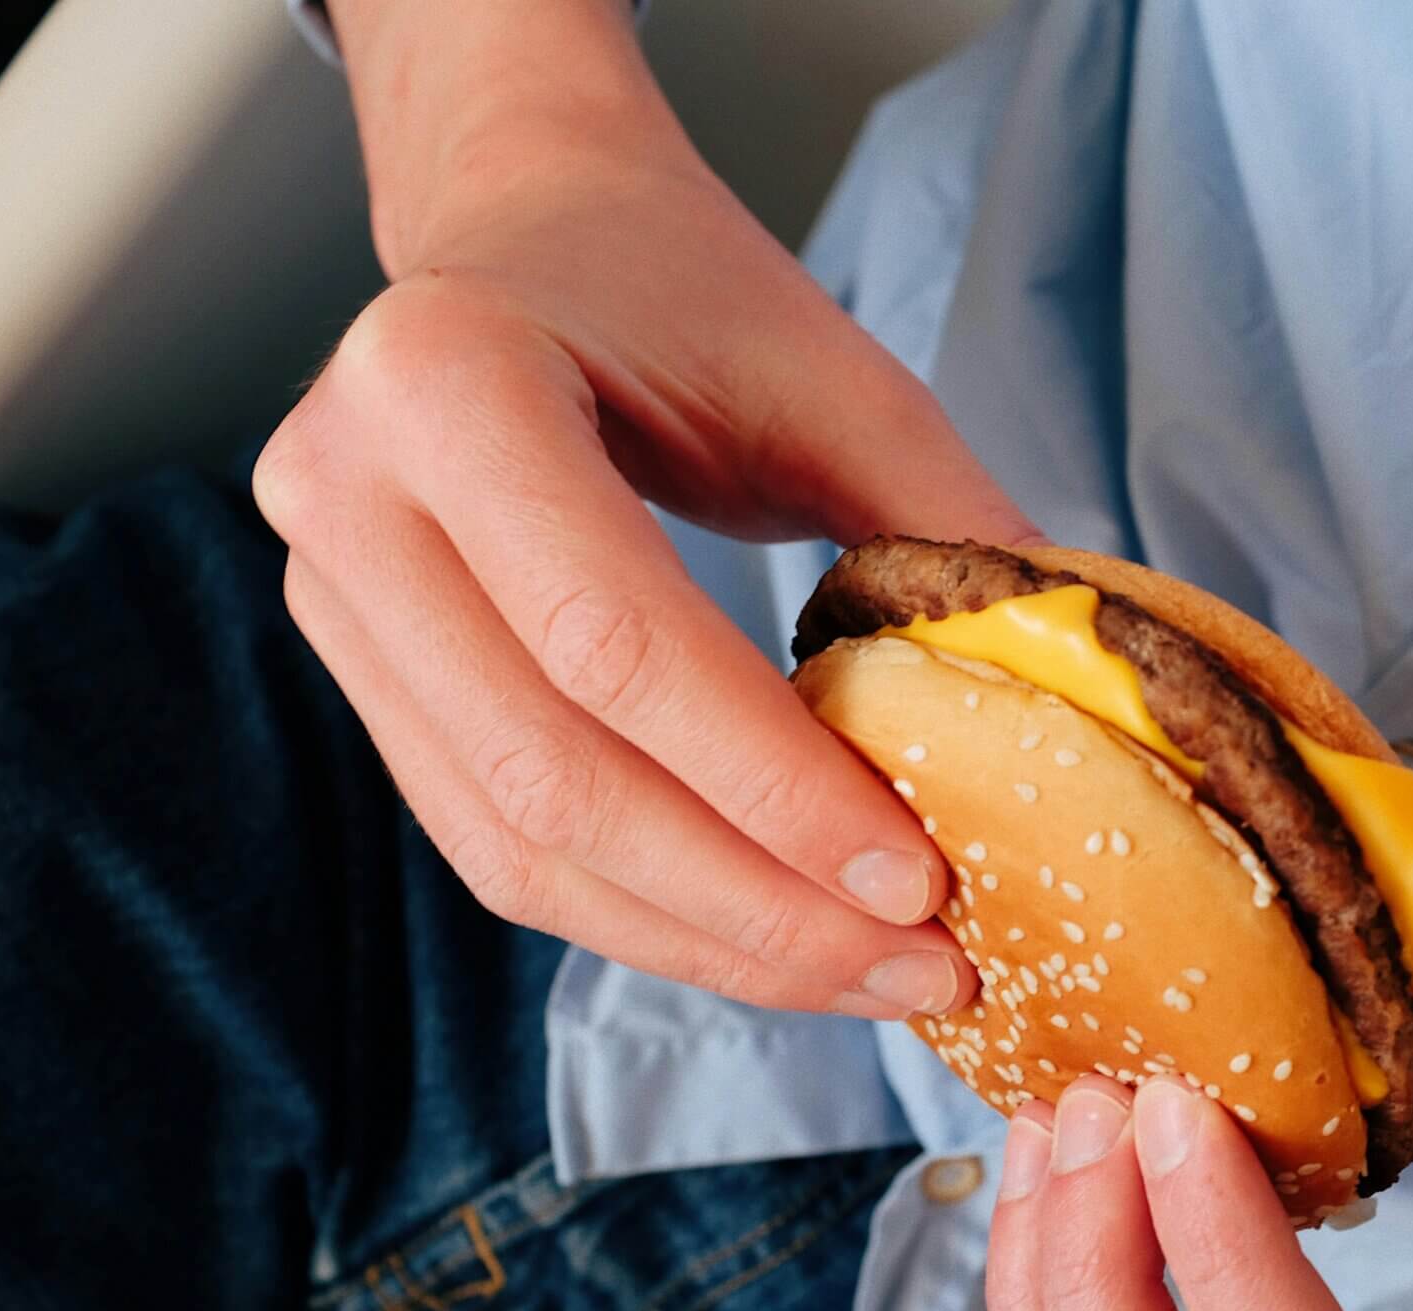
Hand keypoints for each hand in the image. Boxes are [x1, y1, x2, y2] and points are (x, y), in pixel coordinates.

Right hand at [254, 0, 1028, 1017]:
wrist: (531, 231)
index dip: (771, 788)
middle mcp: (345, 495)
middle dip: (753, 906)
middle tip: (920, 966)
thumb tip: (1085, 709)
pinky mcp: (359, 677)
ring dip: (705, 941)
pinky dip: (645, 914)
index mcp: (448, 379)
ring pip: (518, 844)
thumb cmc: (687, 295)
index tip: (921, 883)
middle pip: (554, 776)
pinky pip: (498, 845)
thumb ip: (947, 533)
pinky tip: (773, 940)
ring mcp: (328, 599)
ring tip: (868, 978)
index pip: (616, 642)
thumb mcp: (836, 383)